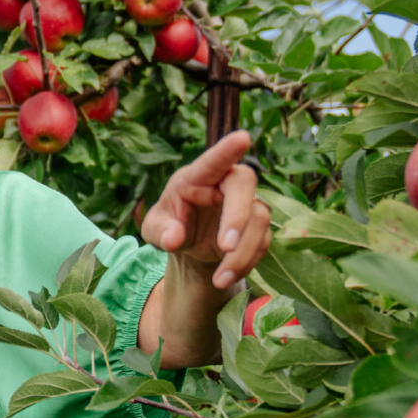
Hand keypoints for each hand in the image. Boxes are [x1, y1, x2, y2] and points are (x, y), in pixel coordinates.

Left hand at [141, 130, 271, 289]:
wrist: (190, 249)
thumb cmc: (170, 228)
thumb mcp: (154, 230)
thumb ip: (160, 231)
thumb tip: (174, 238)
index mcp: (197, 177)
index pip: (213, 161)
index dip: (227, 150)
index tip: (243, 138)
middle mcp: (225, 184)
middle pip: (244, 184)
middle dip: (237, 216)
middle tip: (224, 247)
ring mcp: (246, 203)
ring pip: (258, 218)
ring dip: (241, 253)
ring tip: (219, 278)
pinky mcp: (258, 226)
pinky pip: (263, 241)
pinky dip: (246, 263)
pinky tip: (226, 276)